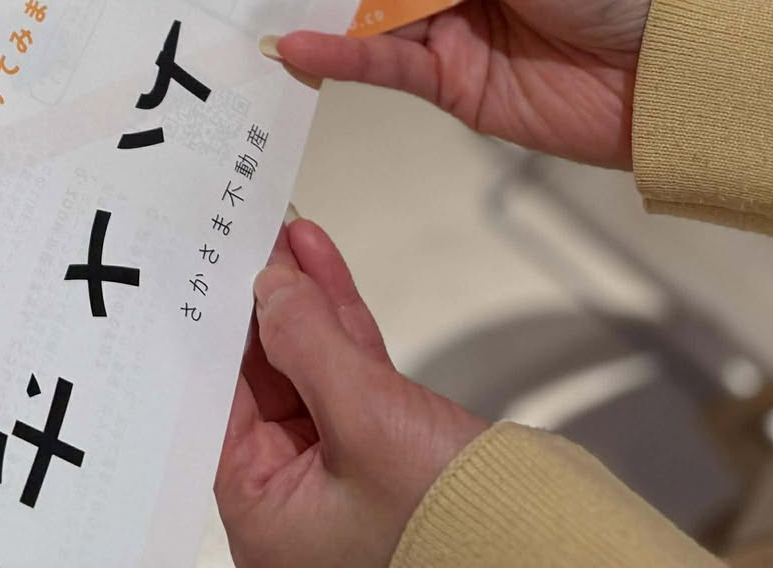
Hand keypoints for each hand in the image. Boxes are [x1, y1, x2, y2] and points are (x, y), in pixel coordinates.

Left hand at [216, 218, 486, 567]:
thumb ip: (308, 346)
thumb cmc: (461, 526)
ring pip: (308, 369)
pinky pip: (348, 374)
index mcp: (265, 519)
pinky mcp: (386, 450)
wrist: (561, 550)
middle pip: (260, 384)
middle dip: (262, 307)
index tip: (210, 275)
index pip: (217, 410)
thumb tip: (271, 289)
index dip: (214, 336)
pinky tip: (322, 266)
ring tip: (287, 237)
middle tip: (249, 243)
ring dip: (303, 301)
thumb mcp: (367, 423)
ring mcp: (341, 475)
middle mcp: (294, 503)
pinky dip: (340, 321)